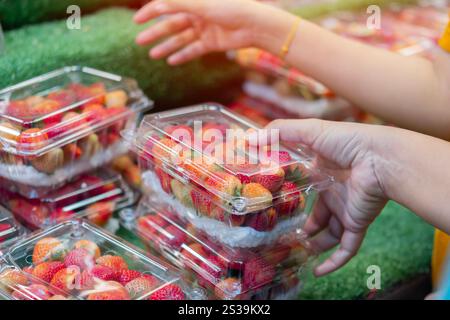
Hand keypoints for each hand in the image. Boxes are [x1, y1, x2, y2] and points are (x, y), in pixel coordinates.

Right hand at [133, 0, 293, 64]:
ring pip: (181, 39)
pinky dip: (182, 55)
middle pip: (171, 24)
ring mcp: (204, 29)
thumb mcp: (202, 4)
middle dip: (155, 32)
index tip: (137, 20)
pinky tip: (171, 61)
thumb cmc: (231, 8)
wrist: (255, 25)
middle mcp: (198, 14)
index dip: (150, 12)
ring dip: (166, 46)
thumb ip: (178, 3)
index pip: (166, 6)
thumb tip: (156, 3)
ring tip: (152, 54)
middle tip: (139, 41)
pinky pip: (193, 50)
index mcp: (194, 1)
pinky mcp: (211, 43)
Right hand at [267, 119, 390, 275]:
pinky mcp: (357, 223)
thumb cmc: (346, 141)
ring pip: (330, 234)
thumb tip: (249, 137)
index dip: (290, 196)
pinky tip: (318, 271)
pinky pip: (346, 249)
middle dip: (303, 225)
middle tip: (282, 233)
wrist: (379, 157)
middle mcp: (334, 193)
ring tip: (296, 251)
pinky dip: (333, 262)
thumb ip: (281, 132)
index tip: (271, 203)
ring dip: (314, 245)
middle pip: (318, 214)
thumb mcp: (309, 131)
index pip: (305, 188)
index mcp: (323, 173)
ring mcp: (346, 210)